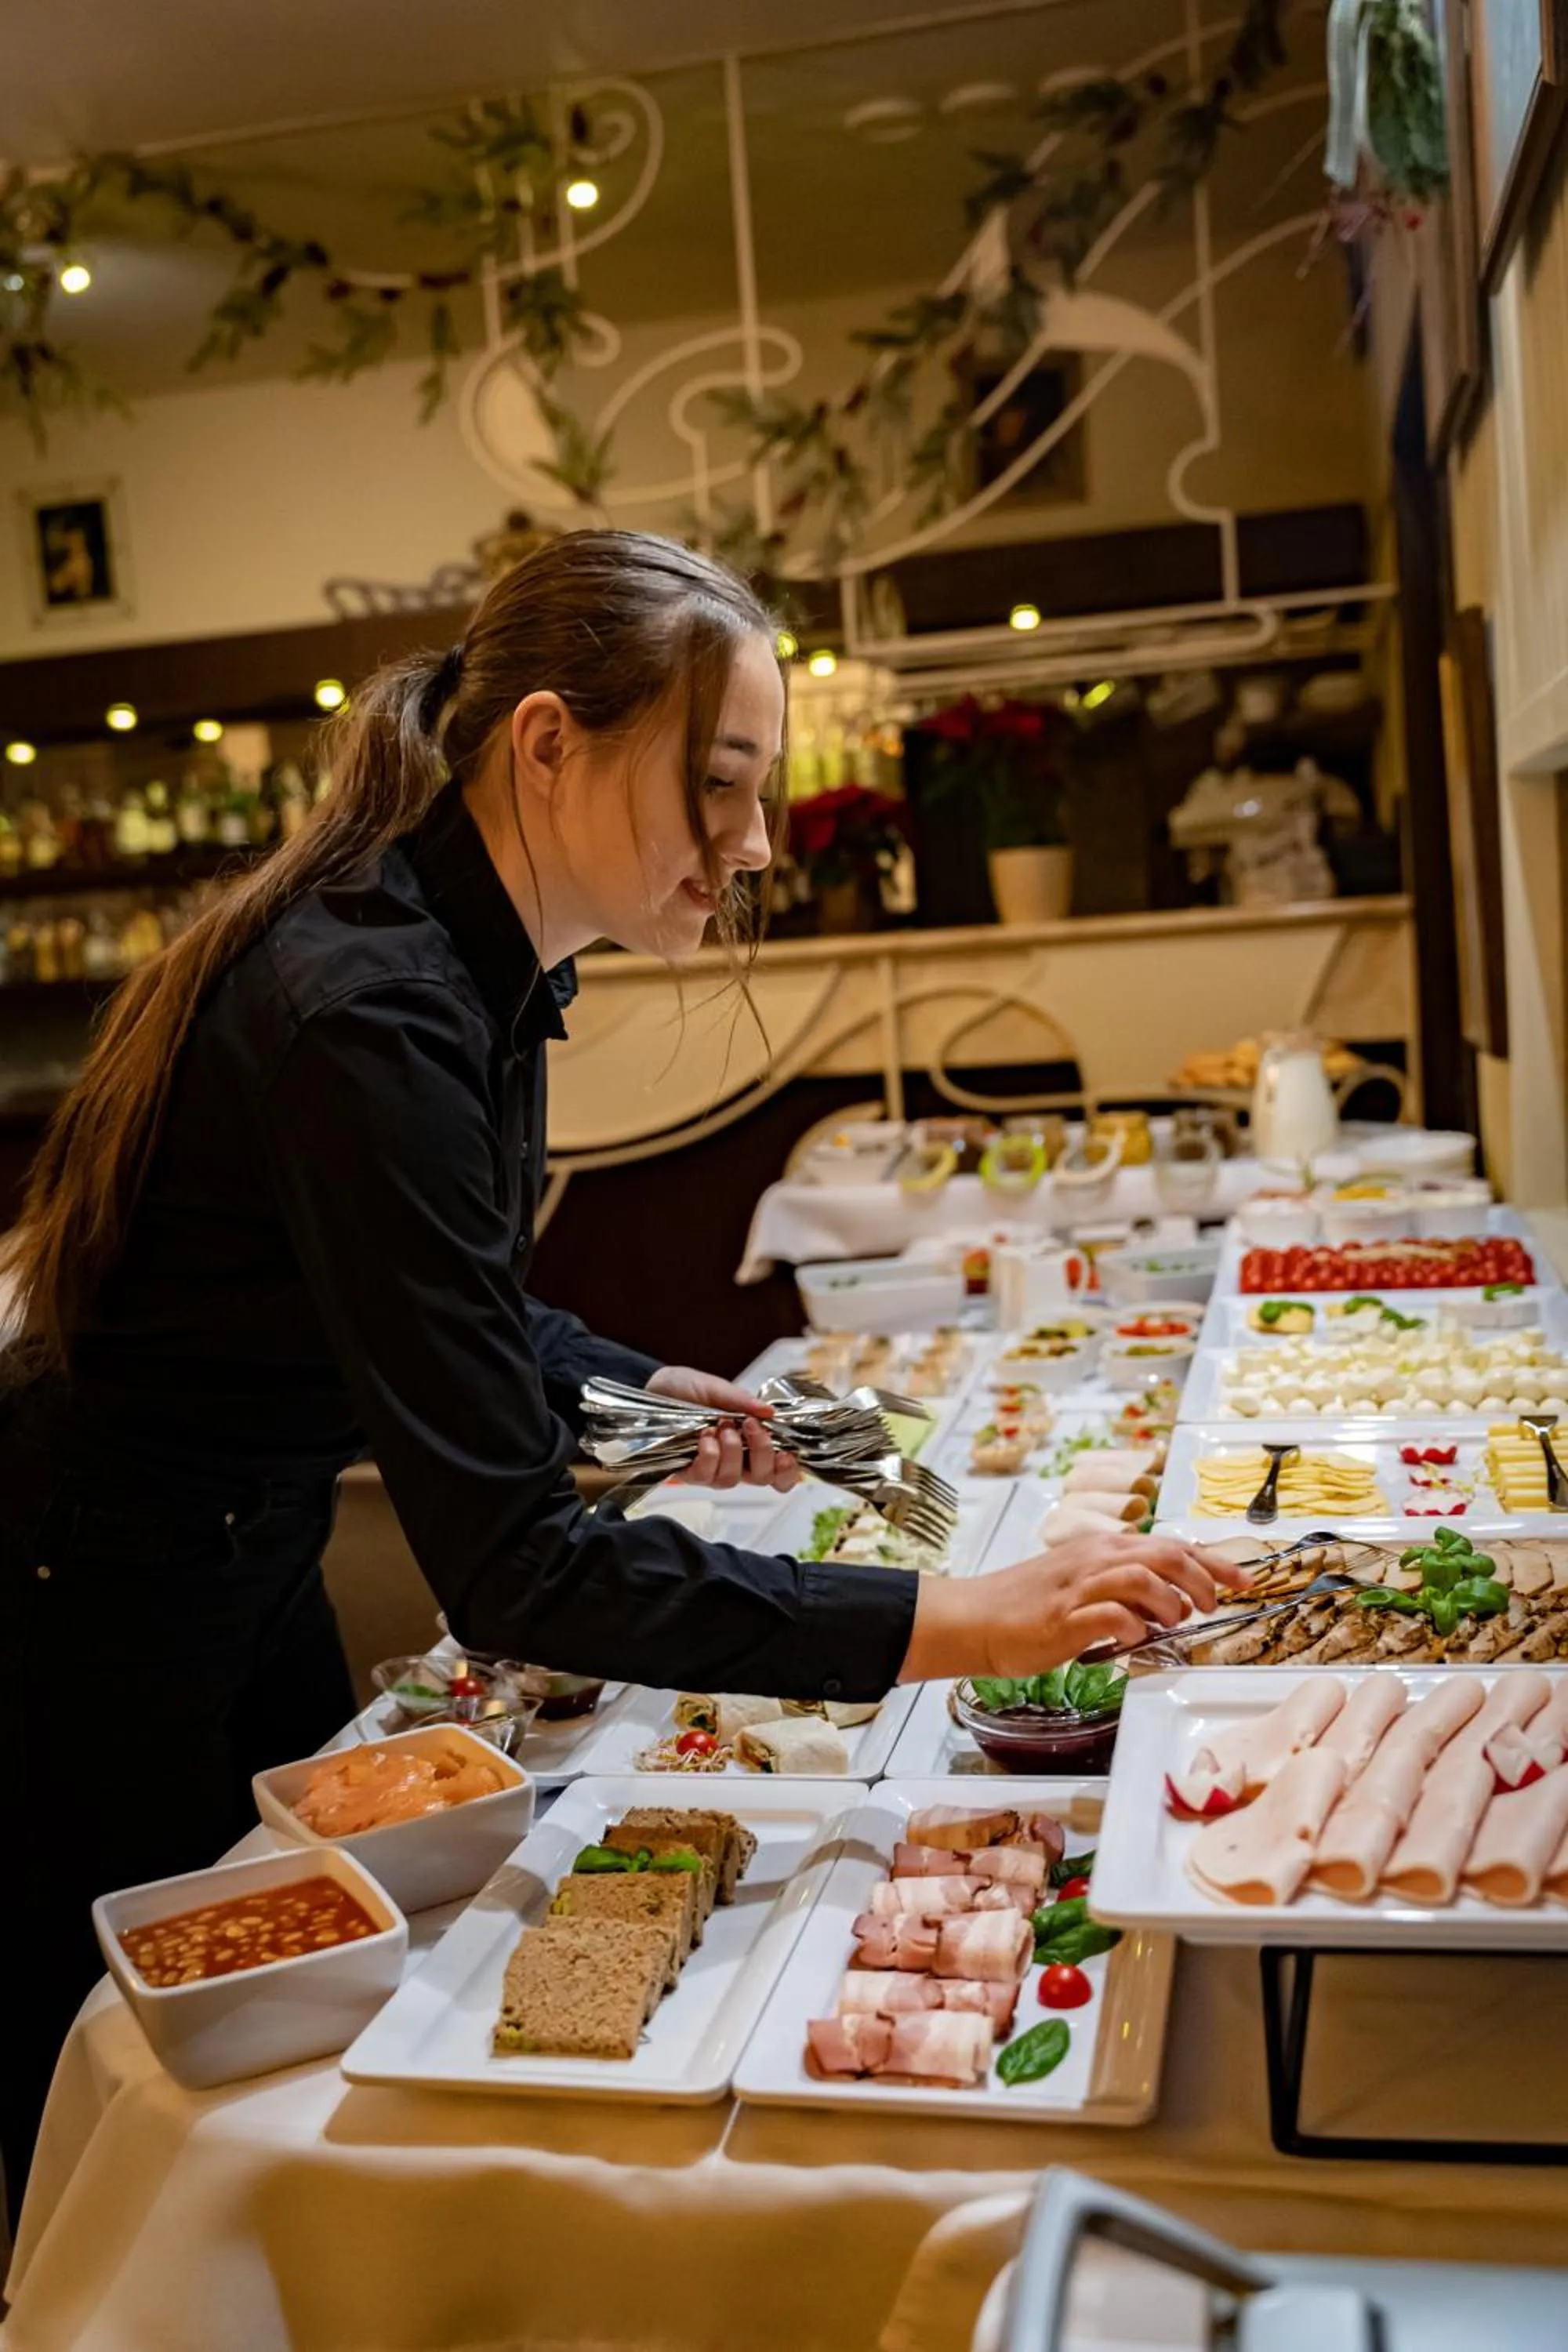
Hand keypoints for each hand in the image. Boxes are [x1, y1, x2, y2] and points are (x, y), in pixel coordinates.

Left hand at [644, 1366, 801, 1492]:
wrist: (654, 1388)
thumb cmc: (687, 1388)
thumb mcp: (716, 1387)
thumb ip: (742, 1400)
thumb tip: (770, 1412)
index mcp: (751, 1441)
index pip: (779, 1471)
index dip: (789, 1471)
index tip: (786, 1454)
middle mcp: (735, 1460)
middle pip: (762, 1478)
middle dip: (762, 1453)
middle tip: (751, 1426)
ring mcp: (711, 1468)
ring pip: (733, 1480)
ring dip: (732, 1452)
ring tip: (721, 1426)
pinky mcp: (687, 1471)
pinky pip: (705, 1476)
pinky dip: (709, 1455)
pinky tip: (705, 1437)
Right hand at [898, 1531, 1249, 1682]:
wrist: (974, 1618)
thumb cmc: (1028, 1606)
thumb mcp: (1083, 1585)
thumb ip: (1126, 1590)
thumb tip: (1172, 1604)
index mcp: (1103, 1550)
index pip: (1173, 1546)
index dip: (1216, 1562)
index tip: (1246, 1581)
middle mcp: (1095, 1560)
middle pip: (1167, 1554)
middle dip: (1203, 1579)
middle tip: (1212, 1606)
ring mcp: (1079, 1588)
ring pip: (1144, 1577)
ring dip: (1170, 1602)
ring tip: (1173, 1623)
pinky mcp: (1063, 1618)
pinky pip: (1111, 1616)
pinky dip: (1133, 1628)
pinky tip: (1134, 1640)